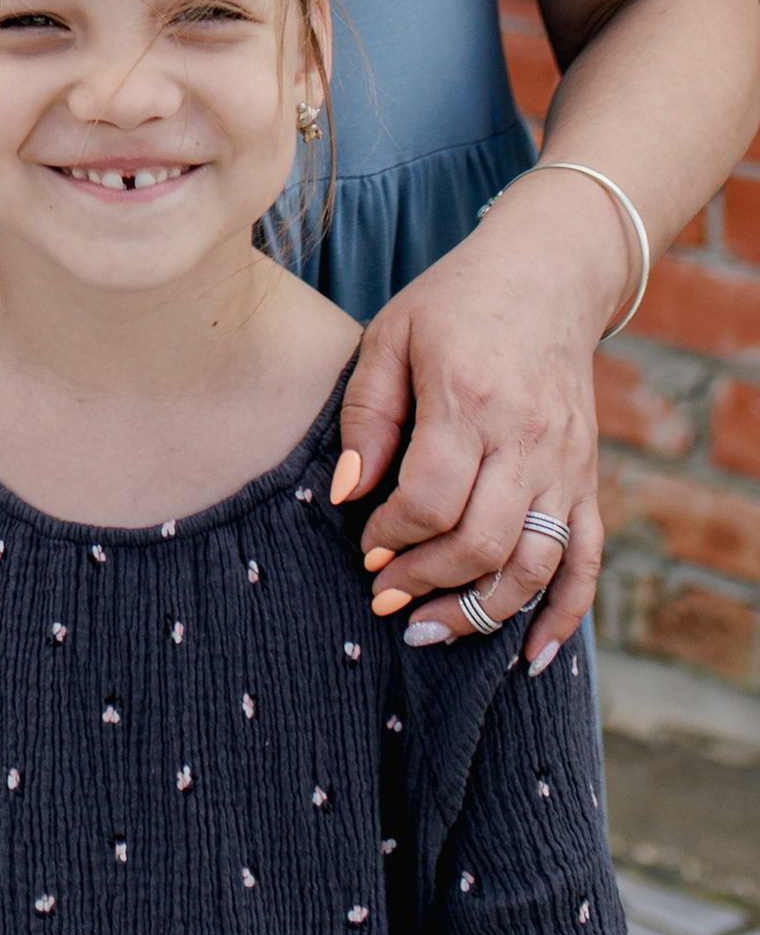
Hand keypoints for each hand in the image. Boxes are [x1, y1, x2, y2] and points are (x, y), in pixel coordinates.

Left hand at [334, 169, 618, 669]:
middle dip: (425, 583)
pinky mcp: (586, 478)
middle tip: (385, 597)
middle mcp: (525, 438)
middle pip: (481, 542)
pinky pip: (586, 560)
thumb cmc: (453, 304)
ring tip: (430, 630)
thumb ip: (367, 415)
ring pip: (533, 563)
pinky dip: (562, 614)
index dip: (392, 535)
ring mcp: (564, 463)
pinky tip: (532, 657)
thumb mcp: (390, 335)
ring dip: (481, 611)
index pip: (430, 497)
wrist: (546, 277)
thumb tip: (347, 494)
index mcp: (467, 398)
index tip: (364, 546)